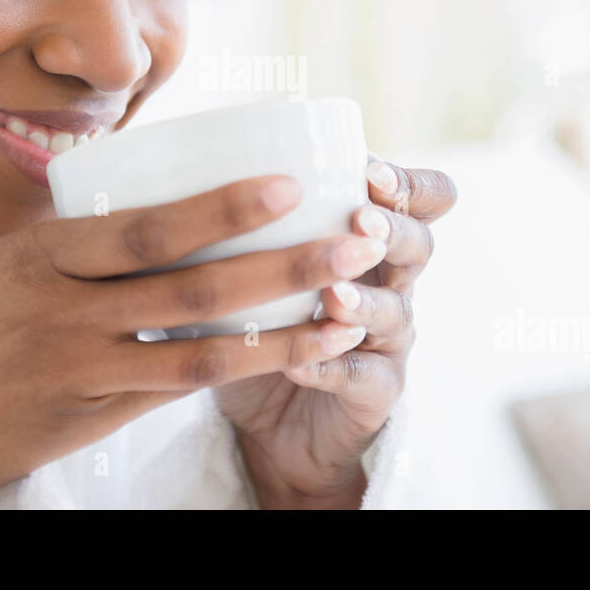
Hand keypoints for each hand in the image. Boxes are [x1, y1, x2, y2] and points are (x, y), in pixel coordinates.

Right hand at [0, 173, 390, 508]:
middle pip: (192, 286)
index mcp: (43, 254)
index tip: (290, 184)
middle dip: (284, 264)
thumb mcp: (7, 265)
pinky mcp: (88, 421)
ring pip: (199, 351)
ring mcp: (79, 372)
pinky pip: (175, 392)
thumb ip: (82, 245)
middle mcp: (65, 311)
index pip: (146, 227)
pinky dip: (235, 373)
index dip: (223, 207)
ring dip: (282, 332)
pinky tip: (289, 356)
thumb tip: (166, 210)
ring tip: (345, 311)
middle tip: (354, 240)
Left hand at [215, 157, 456, 508]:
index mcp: (368, 239)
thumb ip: (238, 222)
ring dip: (365, 301)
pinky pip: (362, 378)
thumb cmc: (258, 321)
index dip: (405, 183)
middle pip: (420, 246)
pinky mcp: (375, 394)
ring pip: (397, 313)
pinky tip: (300, 364)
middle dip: (393, 230)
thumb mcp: (250, 265)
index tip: (367, 171)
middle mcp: (390, 283)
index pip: (420, 197)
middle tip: (360, 222)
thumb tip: (169, 167)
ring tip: (334, 295)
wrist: (274, 422)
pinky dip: (330, 368)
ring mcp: (388, 341)